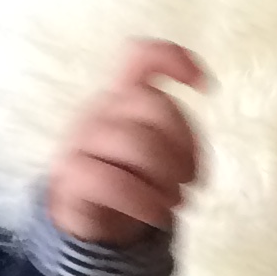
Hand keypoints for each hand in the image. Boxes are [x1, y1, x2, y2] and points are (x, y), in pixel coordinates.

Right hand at [47, 40, 208, 243]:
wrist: (84, 218)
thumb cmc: (128, 176)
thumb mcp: (153, 148)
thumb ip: (173, 127)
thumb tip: (203, 104)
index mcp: (123, 97)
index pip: (141, 57)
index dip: (175, 60)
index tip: (205, 87)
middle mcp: (101, 110)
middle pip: (153, 104)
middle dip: (185, 146)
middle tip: (191, 180)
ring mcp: (82, 140)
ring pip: (135, 143)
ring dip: (167, 178)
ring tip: (174, 201)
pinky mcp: (71, 175)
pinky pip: (111, 182)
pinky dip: (143, 202)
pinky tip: (157, 215)